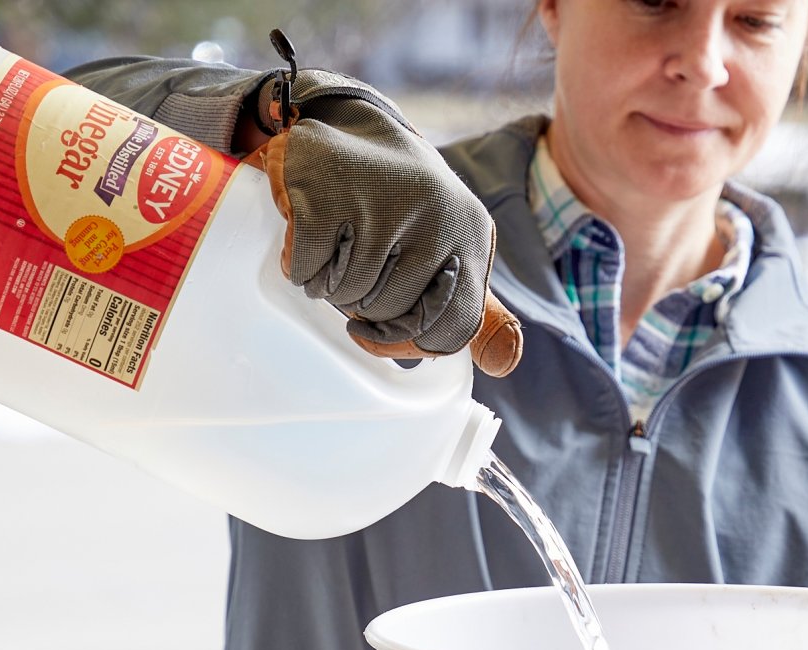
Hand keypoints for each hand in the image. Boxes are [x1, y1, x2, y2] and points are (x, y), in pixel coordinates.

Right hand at [252, 70, 521, 375]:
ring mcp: (385, 200)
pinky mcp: (329, 190)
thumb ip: (472, 310)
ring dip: (330, 287)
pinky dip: (302, 268)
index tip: (385, 330)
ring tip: (338, 246)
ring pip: (349, 296)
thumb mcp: (450, 251)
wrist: (348, 128)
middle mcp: (439, 214)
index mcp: (472, 235)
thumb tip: (505, 363)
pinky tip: (314, 237)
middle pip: (392, 314)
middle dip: (364, 305)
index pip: (453, 326)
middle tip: (359, 264)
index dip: (413, 340)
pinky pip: (309, 272)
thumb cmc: (401, 207)